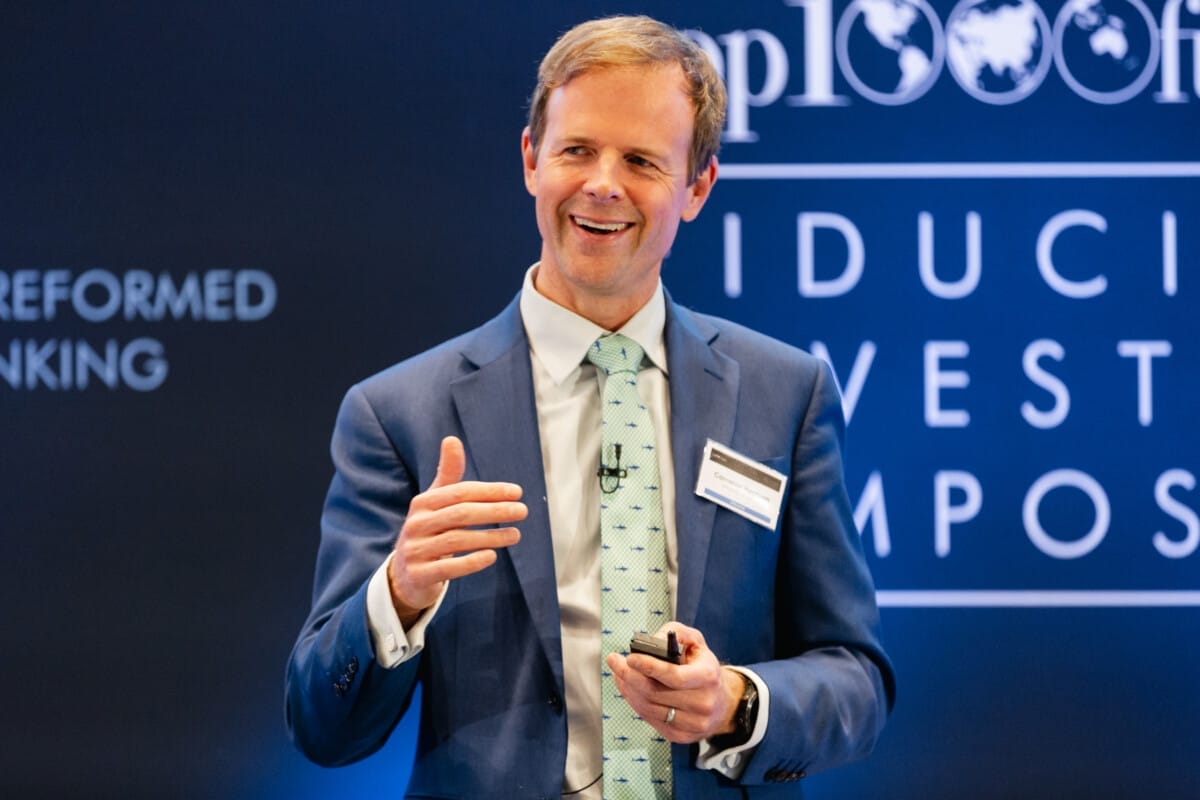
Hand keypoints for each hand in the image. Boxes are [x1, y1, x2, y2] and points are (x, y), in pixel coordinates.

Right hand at [387, 436, 525, 624]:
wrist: (405, 575)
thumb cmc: (429, 530)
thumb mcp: (435, 502)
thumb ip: (447, 474)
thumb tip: (452, 439)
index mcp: (422, 503)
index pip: (460, 492)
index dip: (489, 491)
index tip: (517, 492)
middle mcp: (416, 524)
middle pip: (461, 513)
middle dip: (494, 511)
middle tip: (522, 511)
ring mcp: (416, 550)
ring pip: (457, 540)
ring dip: (491, 537)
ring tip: (515, 534)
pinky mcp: (420, 575)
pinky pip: (449, 568)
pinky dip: (472, 562)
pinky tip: (492, 556)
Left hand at [605, 622, 744, 743]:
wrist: (721, 702)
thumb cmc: (702, 666)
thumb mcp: (695, 641)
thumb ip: (675, 633)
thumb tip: (651, 642)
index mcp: (708, 677)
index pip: (674, 676)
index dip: (649, 667)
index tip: (629, 657)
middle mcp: (703, 703)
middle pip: (655, 693)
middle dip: (629, 676)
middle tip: (614, 661)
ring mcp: (692, 723)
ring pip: (649, 707)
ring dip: (628, 689)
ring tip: (619, 673)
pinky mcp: (681, 736)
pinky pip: (650, 719)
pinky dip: (635, 702)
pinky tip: (629, 689)